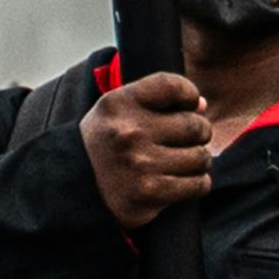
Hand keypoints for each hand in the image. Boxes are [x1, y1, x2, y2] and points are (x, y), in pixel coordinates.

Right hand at [79, 67, 216, 227]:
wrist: (76, 186)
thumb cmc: (107, 143)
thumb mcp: (118, 110)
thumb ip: (158, 99)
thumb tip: (202, 105)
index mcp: (119, 104)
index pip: (173, 85)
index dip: (189, 94)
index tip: (187, 106)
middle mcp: (128, 133)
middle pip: (196, 126)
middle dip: (198, 134)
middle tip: (186, 141)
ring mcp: (139, 165)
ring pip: (201, 157)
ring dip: (198, 161)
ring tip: (180, 162)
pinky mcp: (150, 193)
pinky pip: (198, 185)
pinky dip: (197, 184)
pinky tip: (181, 181)